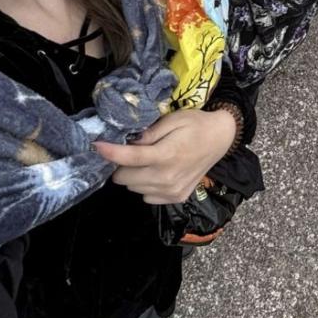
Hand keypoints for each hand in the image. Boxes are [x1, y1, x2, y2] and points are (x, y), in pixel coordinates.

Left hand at [94, 108, 236, 203]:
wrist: (220, 138)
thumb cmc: (195, 124)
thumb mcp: (173, 119)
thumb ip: (149, 133)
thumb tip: (129, 143)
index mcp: (167, 155)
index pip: (130, 158)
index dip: (110, 153)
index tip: (96, 146)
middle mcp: (168, 177)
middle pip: (125, 178)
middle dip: (121, 165)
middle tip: (130, 151)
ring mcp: (172, 191)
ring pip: (134, 189)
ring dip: (133, 175)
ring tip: (147, 160)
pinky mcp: (176, 198)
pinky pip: (147, 196)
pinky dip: (146, 185)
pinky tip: (157, 172)